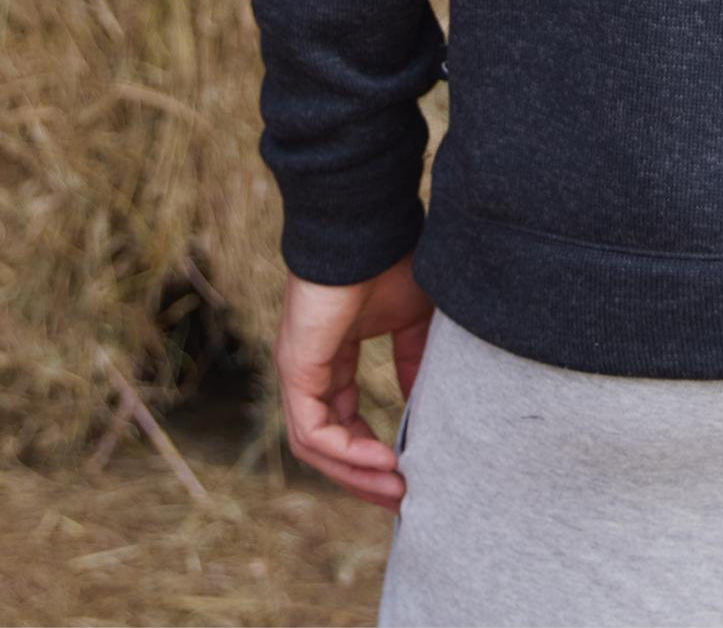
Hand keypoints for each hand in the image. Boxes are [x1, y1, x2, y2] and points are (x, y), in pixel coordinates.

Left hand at [273, 252, 434, 510]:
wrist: (368, 222)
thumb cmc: (391, 258)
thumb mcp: (414, 320)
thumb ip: (415, 361)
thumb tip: (426, 404)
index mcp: (332, 358)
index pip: (344, 422)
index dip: (374, 453)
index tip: (409, 474)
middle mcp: (309, 370)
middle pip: (328, 444)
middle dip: (365, 476)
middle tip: (404, 499)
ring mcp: (298, 371)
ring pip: (317, 446)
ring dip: (357, 474)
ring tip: (398, 489)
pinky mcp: (295, 368)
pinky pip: (313, 429)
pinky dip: (347, 452)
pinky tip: (385, 460)